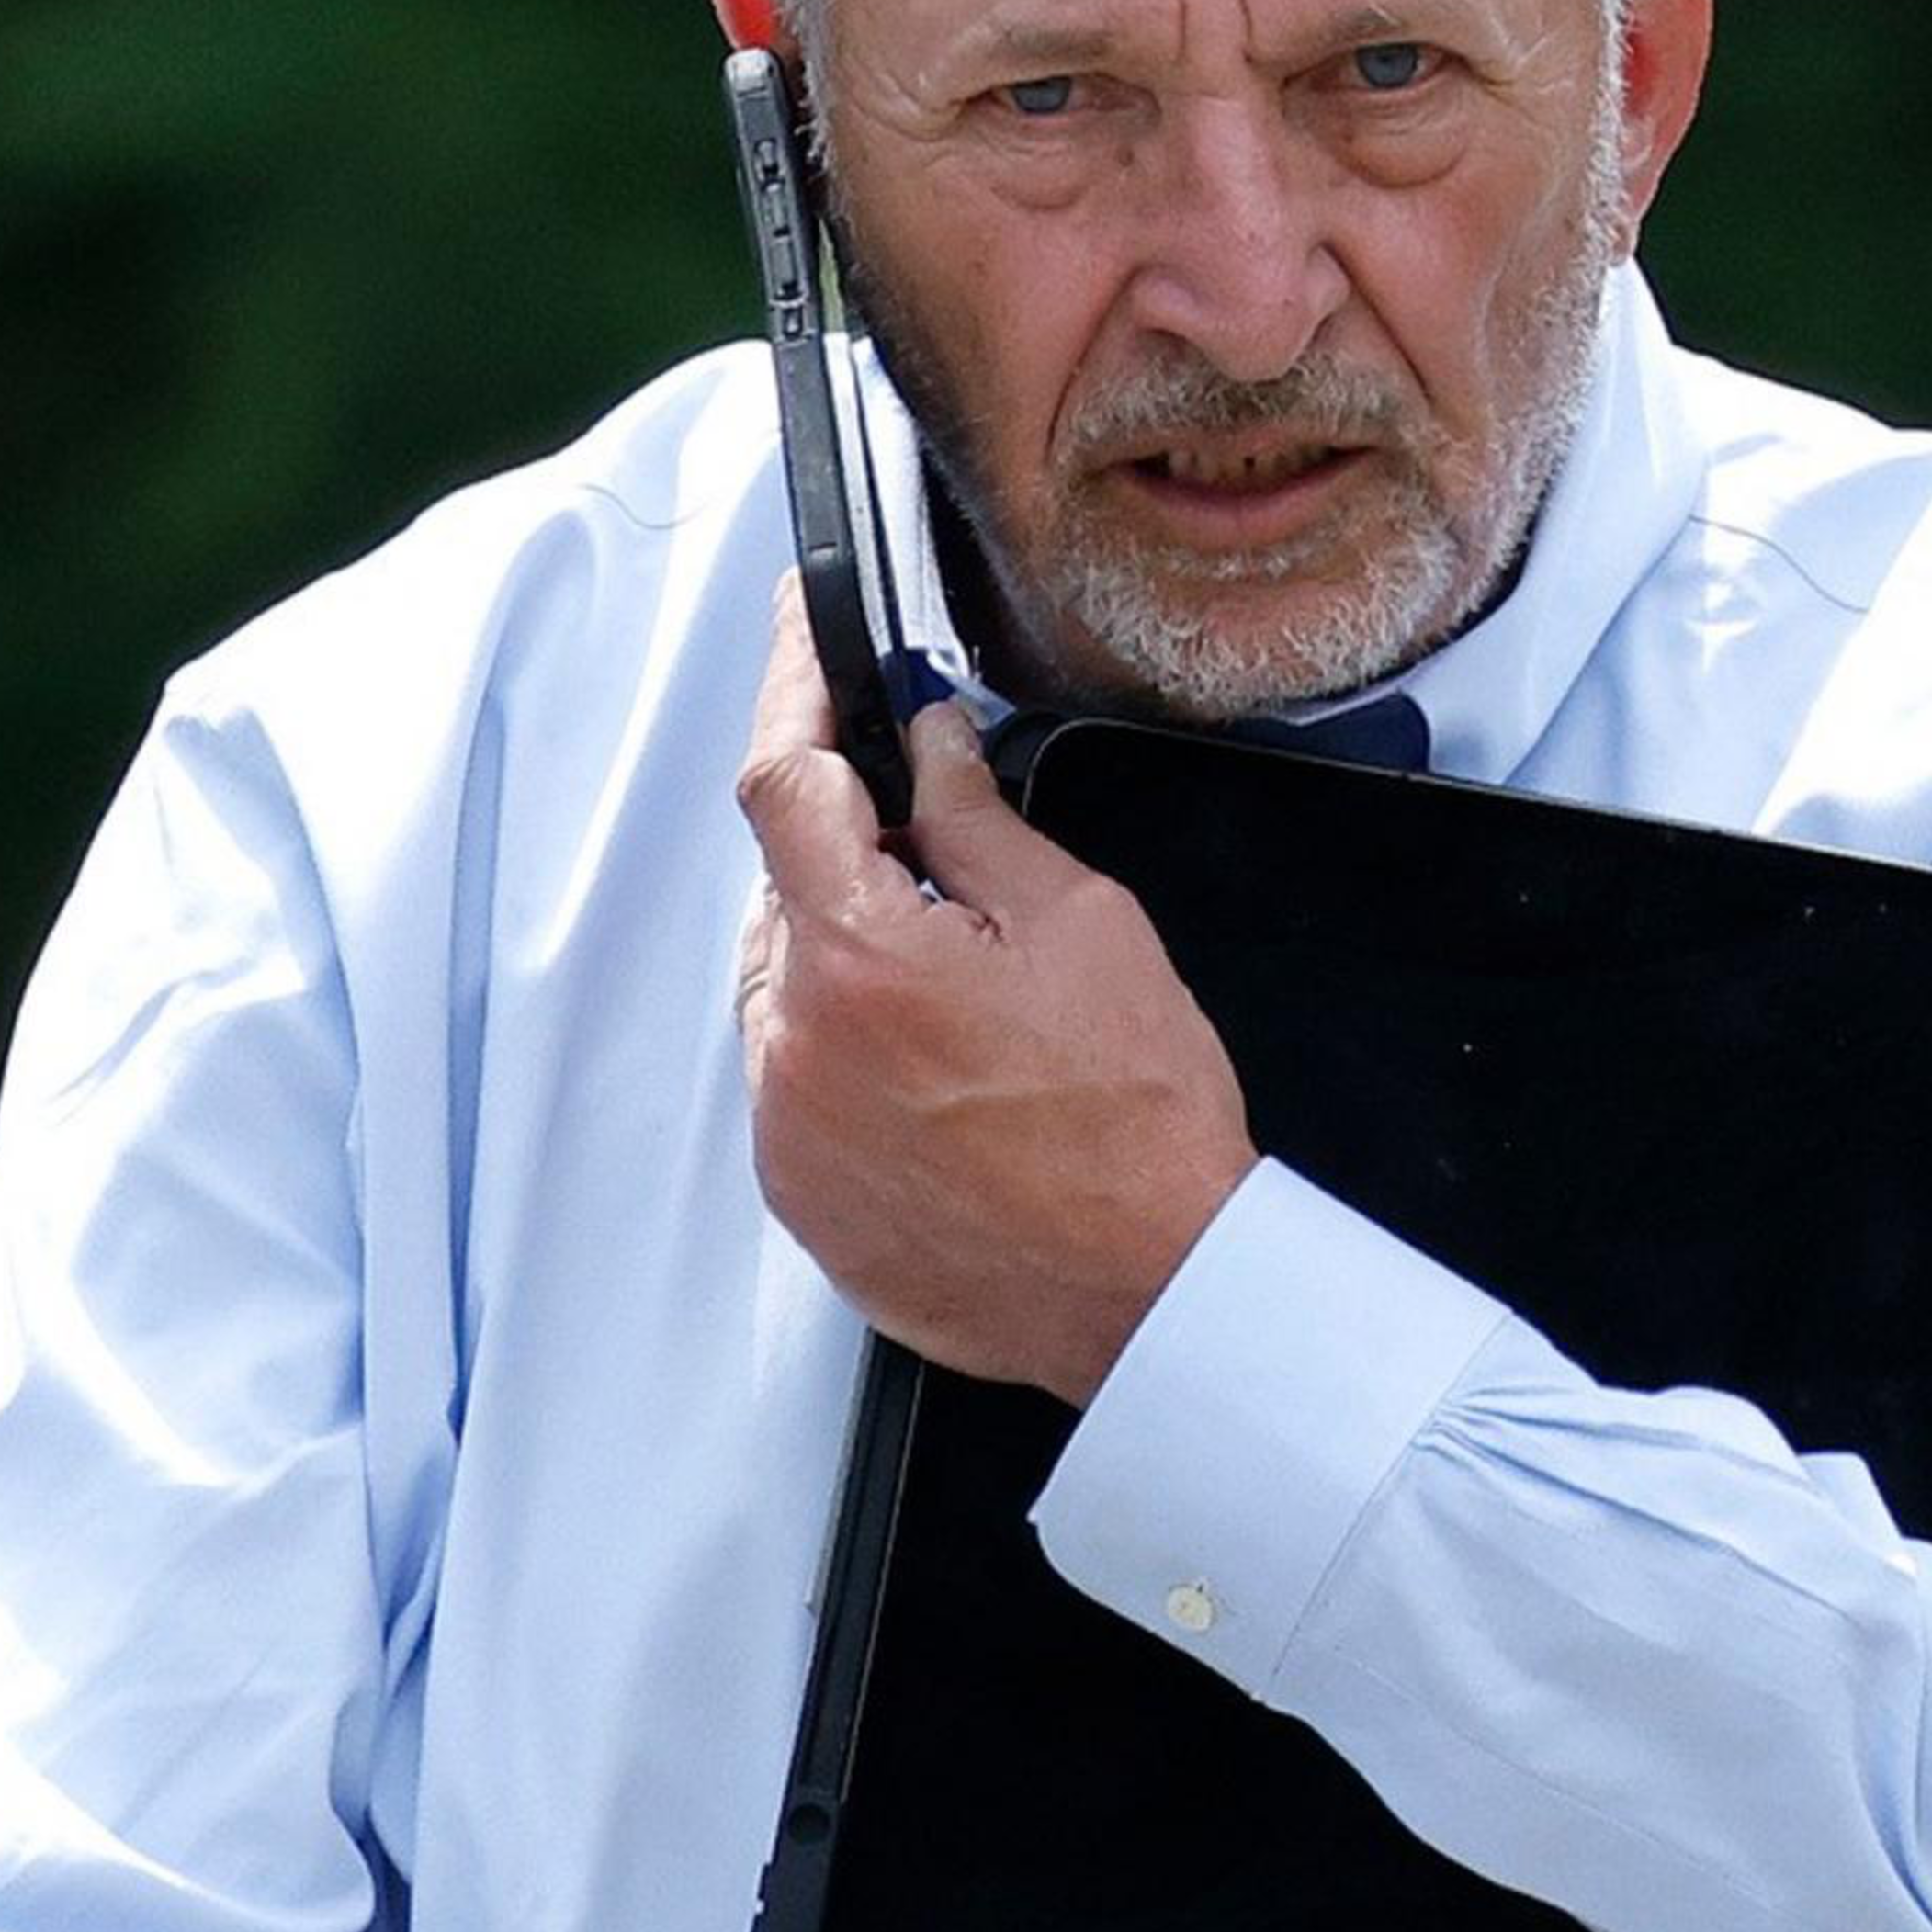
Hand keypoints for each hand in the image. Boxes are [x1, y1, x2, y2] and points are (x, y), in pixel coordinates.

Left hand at [734, 583, 1256, 1400]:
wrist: (1151, 1290)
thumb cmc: (1135, 1121)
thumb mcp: (1079, 922)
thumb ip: (975, 817)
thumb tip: (923, 741)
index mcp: (857, 954)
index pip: (780, 780)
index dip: (790, 693)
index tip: (800, 641)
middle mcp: (794, 1043)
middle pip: (782, 894)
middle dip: (848, 859)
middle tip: (947, 870)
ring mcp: (788, 1130)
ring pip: (785, 993)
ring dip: (847, 964)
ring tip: (967, 1007)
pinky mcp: (802, 1199)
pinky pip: (797, 1086)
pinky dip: (847, 1055)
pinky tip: (942, 1080)